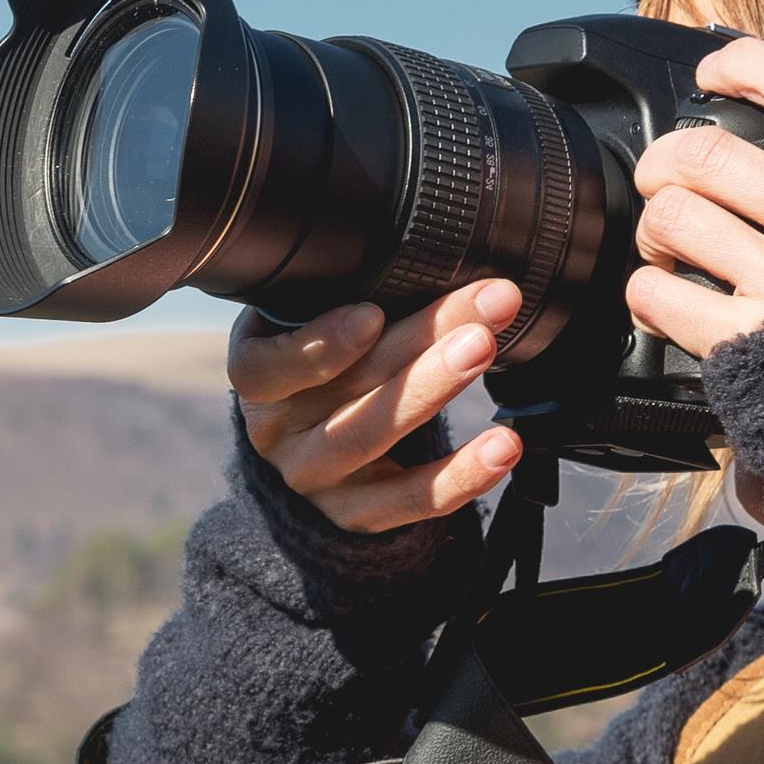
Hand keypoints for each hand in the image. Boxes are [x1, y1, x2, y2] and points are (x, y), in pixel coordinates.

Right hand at [230, 277, 525, 533]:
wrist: (309, 455)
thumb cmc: (319, 370)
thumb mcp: (307, 331)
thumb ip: (343, 299)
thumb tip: (429, 246)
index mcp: (259, 377)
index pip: (268, 367)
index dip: (319, 345)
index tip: (371, 313)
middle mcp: (279, 432)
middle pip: (345, 389)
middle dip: (417, 344)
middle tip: (479, 313)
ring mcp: (317, 479)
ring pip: (372, 439)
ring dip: (434, 392)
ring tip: (487, 356)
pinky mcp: (358, 516)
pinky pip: (411, 501)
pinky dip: (462, 474)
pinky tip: (503, 445)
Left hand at [624, 38, 763, 358]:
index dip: (744, 64)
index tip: (715, 74)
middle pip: (708, 150)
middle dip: (666, 161)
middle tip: (667, 180)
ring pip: (671, 215)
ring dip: (654, 229)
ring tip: (670, 247)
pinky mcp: (748, 343)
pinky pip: (655, 291)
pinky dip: (647, 293)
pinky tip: (670, 300)